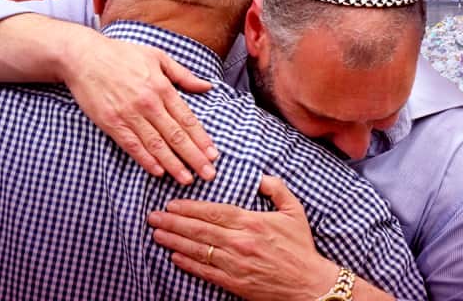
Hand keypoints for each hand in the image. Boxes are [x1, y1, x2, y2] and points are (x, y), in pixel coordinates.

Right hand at [60, 30, 218, 183]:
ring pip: (156, 145)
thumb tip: (207, 86)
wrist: (84, 56)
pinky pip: (132, 145)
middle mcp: (148, 103)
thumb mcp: (157, 56)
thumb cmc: (121, 54)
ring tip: (187, 179)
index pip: (187, 119)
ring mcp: (129, 114)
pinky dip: (146, 160)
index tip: (214, 154)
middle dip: (194, 157)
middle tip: (209, 174)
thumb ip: (183, 74)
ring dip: (173, 164)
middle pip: (176, 135)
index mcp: (161, 86)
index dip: (202, 139)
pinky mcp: (111, 123)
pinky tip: (158, 171)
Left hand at [148, 175, 339, 299]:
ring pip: (198, 250)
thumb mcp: (294, 212)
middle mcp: (240, 243)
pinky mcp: (234, 283)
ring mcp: (235, 265)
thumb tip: (260, 177)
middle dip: (173, 222)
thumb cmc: (301, 248)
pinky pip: (205, 272)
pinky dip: (188, 264)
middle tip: (153, 217)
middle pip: (199, 230)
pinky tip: (174, 256)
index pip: (213, 212)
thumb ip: (277, 189)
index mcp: (251, 223)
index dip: (189, 207)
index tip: (171, 203)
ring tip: (157, 233)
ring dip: (174, 241)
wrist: (309, 285)